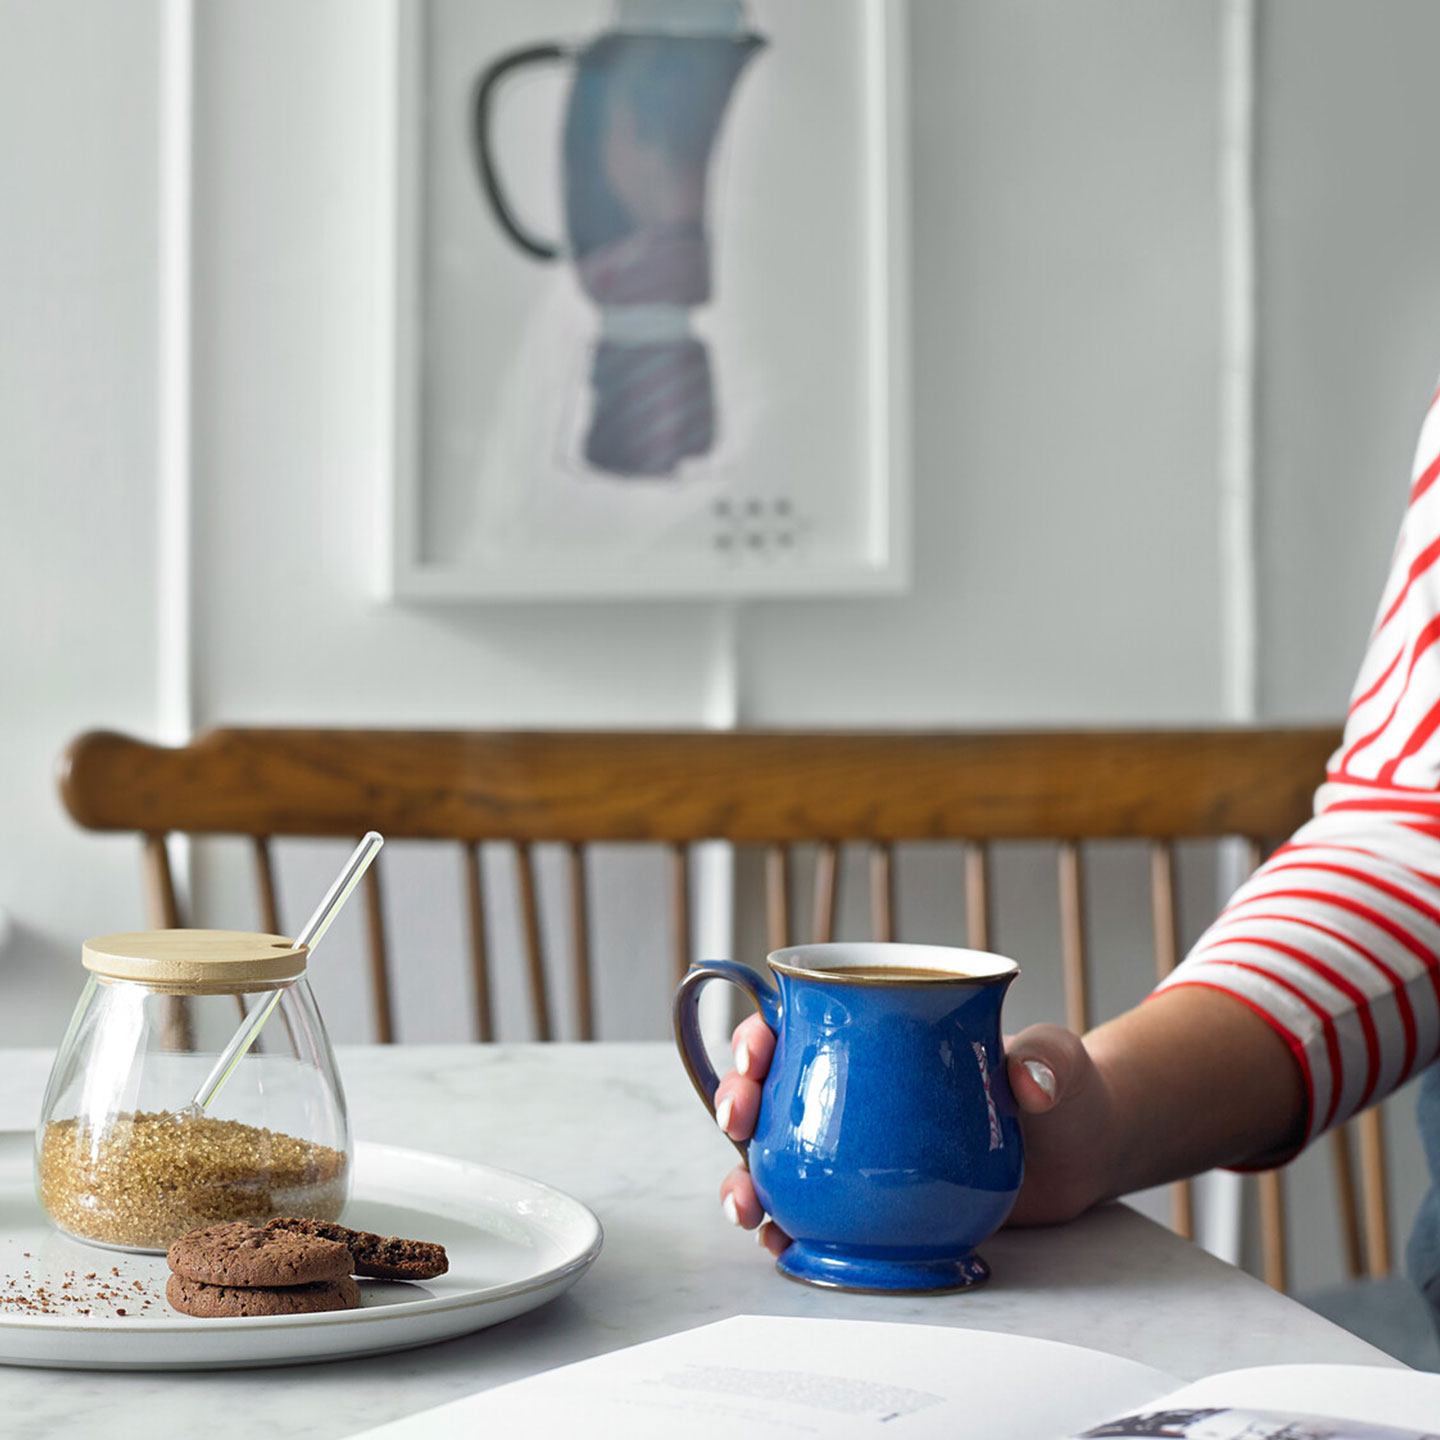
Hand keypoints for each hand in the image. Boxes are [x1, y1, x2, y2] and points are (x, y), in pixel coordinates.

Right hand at [714, 1015, 1119, 1251]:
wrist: (1079, 1153)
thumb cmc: (1059, 1088)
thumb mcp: (1056, 1061)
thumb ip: (1047, 1059)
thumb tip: (1027, 1079)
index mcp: (878, 1037)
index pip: (797, 1023)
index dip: (759, 1031)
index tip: (757, 1049)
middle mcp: (853, 1090)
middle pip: (771, 1088)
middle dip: (735, 1100)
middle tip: (739, 1121)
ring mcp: (858, 1150)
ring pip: (777, 1156)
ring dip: (744, 1177)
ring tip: (745, 1204)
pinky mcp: (873, 1203)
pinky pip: (814, 1214)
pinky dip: (785, 1228)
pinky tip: (777, 1243)